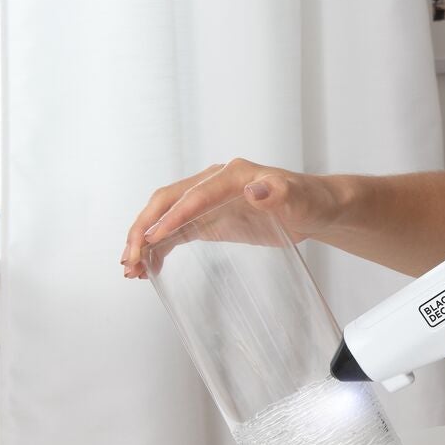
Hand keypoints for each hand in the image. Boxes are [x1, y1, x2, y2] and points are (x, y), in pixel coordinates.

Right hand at [120, 160, 340, 278]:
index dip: (172, 216)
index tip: (153, 239)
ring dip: (144, 241)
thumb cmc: (309, 201)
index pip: (194, 195)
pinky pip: (176, 231)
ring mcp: (207, 201)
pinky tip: (148, 268)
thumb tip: (255, 189)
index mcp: (231, 175)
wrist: (314, 209)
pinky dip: (158, 248)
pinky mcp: (208, 219)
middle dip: (145, 229)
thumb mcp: (301, 199)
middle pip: (167, 202)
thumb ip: (280, 193)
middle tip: (130, 258)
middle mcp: (213, 183)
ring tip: (131, 269)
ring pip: (165, 216)